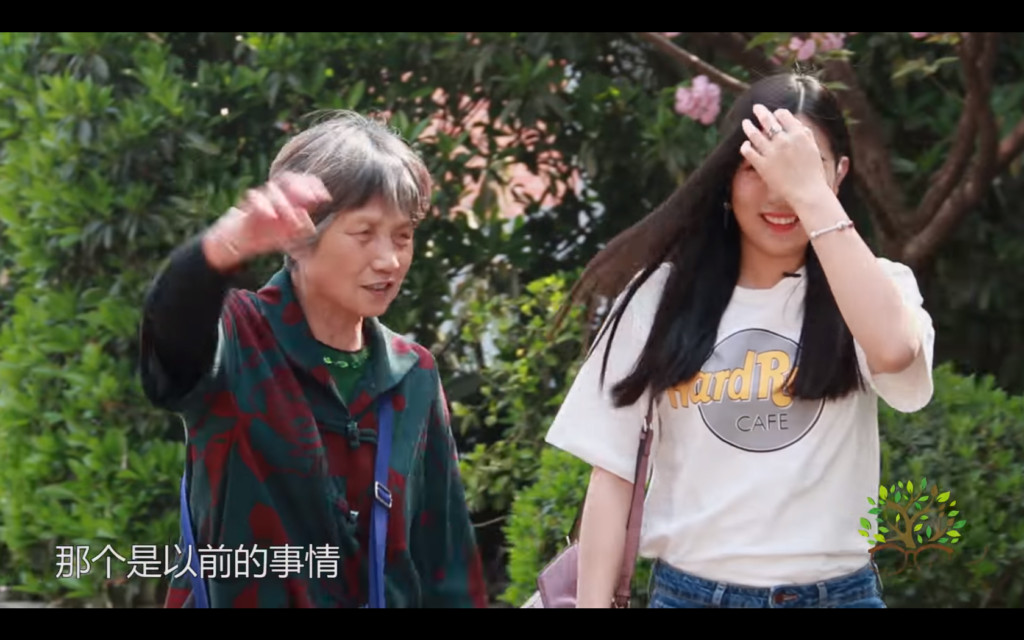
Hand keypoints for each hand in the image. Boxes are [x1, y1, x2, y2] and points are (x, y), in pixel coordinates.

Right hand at [203, 172, 331, 271]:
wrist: (235, 241)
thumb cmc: (264, 235)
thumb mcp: (287, 234)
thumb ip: (300, 228)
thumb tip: (310, 225)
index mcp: (286, 198)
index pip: (300, 183)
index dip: (313, 186)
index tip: (325, 196)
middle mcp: (274, 195)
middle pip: (288, 181)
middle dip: (301, 188)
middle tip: (314, 198)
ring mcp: (261, 199)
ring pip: (273, 190)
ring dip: (285, 203)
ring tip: (294, 217)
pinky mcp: (246, 206)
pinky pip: (254, 200)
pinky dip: (263, 206)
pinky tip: (272, 216)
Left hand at [739, 104, 833, 212]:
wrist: (808, 191)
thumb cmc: (814, 172)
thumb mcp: (814, 148)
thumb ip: (806, 134)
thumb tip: (797, 124)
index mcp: (798, 134)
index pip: (783, 115)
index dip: (778, 113)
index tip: (775, 114)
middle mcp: (783, 140)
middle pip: (768, 121)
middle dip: (760, 112)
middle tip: (756, 108)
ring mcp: (771, 152)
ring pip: (755, 134)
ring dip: (748, 127)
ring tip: (745, 123)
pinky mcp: (762, 165)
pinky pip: (749, 152)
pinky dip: (745, 146)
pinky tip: (745, 145)